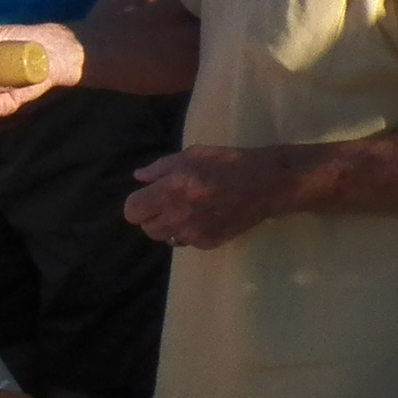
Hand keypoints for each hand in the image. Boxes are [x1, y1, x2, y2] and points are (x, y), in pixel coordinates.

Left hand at [122, 145, 292, 248]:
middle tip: (167, 203)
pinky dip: (189, 232)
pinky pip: (186, 242)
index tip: (147, 197)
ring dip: (168, 226)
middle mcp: (178, 215)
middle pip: (146, 229)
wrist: (265, 184)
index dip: (138, 204)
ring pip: (164, 238)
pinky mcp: (208, 243)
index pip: (133, 211)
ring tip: (185, 210)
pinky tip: (203, 217)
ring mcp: (193, 232)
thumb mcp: (191, 155)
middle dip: (152, 216)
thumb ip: (160, 168)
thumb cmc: (226, 163)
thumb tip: (139, 178)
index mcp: (170, 190)